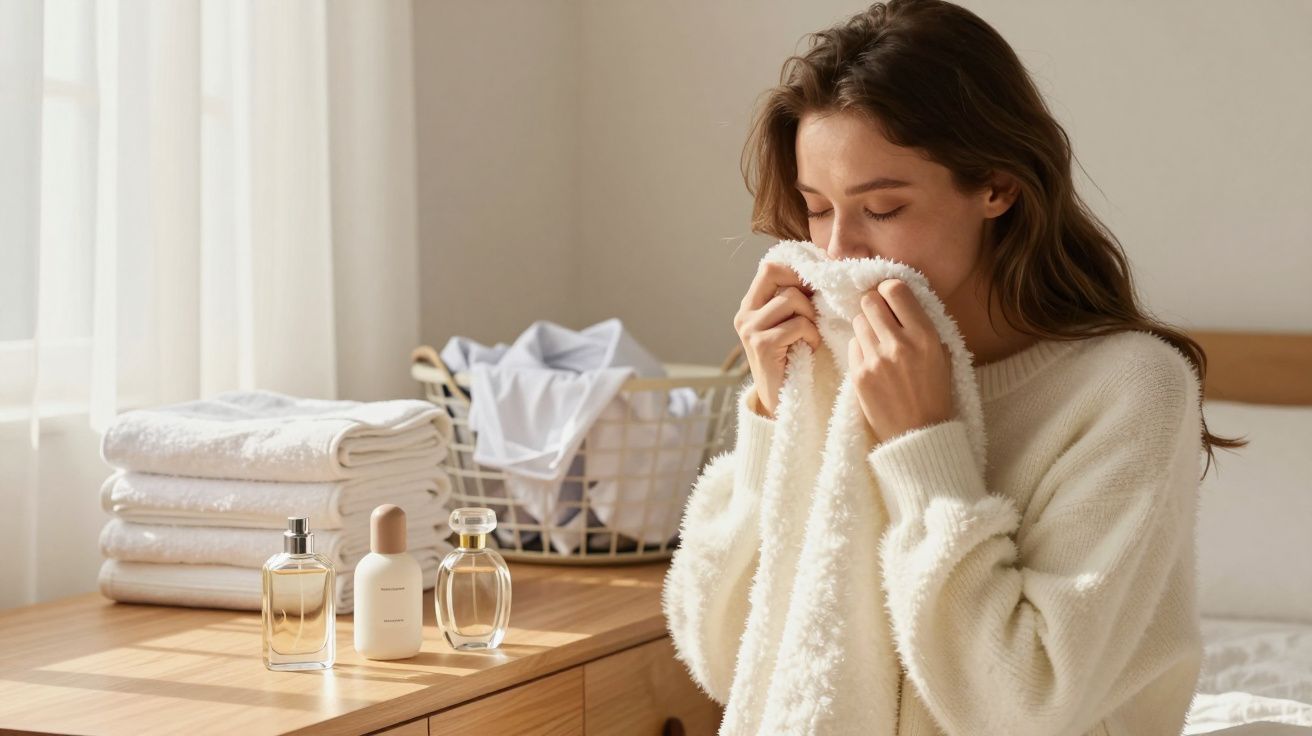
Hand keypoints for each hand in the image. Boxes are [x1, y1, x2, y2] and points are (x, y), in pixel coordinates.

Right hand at [734, 261, 820, 418]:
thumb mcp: (788, 325)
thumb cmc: (792, 361)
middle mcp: (744, 315)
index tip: (815, 283)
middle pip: (775, 273)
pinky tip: (810, 348)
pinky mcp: (762, 345)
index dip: (795, 269)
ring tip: (811, 336)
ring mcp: (750, 329)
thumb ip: (793, 301)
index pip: (769, 267)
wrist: (780, 404)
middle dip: (803, 286)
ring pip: (792, 298)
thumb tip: (821, 270)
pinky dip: (812, 335)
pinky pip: (799, 324)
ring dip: (811, 317)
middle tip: (815, 306)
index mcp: (750, 306)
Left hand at [849, 278, 954, 445]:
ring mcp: (876, 360)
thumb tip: (900, 298)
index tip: (890, 297)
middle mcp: (899, 344)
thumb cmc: (934, 393)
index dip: (889, 289)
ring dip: (866, 327)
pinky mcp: (858, 375)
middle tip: (880, 317)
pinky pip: (852, 345)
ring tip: (879, 343)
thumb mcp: (942, 355)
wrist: (919, 435)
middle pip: (870, 301)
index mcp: (925, 336)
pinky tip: (873, 362)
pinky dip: (861, 349)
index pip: (896, 290)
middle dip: (874, 305)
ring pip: (858, 322)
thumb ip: (922, 325)